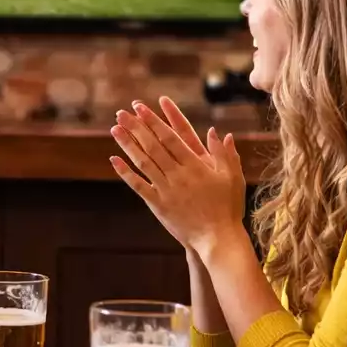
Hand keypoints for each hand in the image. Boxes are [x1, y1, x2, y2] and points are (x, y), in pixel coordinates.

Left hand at [111, 98, 245, 249]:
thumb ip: (225, 154)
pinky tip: (114, 159)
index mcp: (196, 165)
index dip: (154, 121)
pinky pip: (139, 186)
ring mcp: (166, 189)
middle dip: (136, 127)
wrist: (217, 238)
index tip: (142, 108)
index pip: (170, 137)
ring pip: (143, 162)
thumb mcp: (232, 177)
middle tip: (121, 113)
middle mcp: (178, 174)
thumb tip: (218, 132)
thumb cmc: (228, 207)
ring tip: (115, 129)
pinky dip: (126, 173)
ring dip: (128, 144)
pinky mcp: (158, 204)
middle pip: (153, 146)